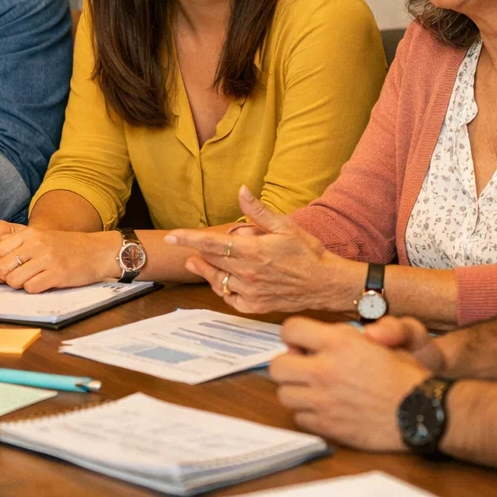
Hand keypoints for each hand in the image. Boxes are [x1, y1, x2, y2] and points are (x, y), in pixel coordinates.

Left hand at [0, 226, 119, 292]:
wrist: (97, 252)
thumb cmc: (67, 247)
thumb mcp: (42, 237)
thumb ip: (19, 243)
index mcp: (31, 233)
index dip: (0, 261)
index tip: (10, 267)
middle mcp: (37, 244)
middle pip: (2, 267)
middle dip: (7, 276)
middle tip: (19, 277)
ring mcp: (47, 259)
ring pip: (14, 280)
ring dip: (20, 285)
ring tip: (32, 280)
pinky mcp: (57, 274)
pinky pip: (31, 288)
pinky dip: (34, 289)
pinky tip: (44, 283)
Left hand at [170, 186, 357, 313]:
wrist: (325, 282)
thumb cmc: (307, 252)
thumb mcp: (285, 226)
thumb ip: (258, 211)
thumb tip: (241, 190)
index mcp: (253, 251)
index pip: (212, 244)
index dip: (188, 239)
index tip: (171, 236)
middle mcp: (248, 273)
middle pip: (211, 260)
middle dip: (198, 251)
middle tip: (191, 245)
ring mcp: (251, 292)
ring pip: (217, 280)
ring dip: (205, 270)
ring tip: (196, 262)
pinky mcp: (255, 306)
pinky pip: (229, 298)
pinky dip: (222, 288)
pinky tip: (222, 281)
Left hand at [270, 316, 431, 450]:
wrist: (421, 411)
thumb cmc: (404, 375)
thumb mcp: (378, 341)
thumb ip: (345, 336)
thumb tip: (319, 337)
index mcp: (338, 343)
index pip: (290, 330)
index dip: (293, 336)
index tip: (302, 344)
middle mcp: (325, 370)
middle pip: (277, 366)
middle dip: (288, 365)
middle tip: (304, 368)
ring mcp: (323, 400)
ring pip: (284, 394)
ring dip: (296, 390)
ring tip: (314, 389)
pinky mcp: (327, 425)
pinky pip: (299, 417)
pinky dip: (307, 413)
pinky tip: (325, 408)